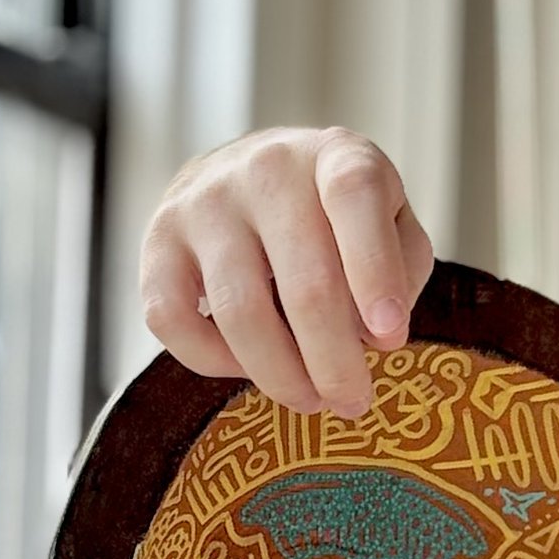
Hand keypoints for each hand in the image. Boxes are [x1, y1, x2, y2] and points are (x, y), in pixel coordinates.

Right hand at [142, 129, 433, 418]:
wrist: (250, 176)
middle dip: (334, 360)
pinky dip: (214, 362)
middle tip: (353, 402)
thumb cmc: (336, 216)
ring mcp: (203, 202)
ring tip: (310, 398)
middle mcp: (266, 169)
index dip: (376, 271)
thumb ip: (401, 269)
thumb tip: (373, 336)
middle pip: (305, 282)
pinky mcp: (157, 240)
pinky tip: (248, 369)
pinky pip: (173, 320)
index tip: (390, 338)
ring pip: (241, 311)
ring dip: (282, 374)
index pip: (355, 199)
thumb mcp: (392, 222)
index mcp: (336, 156)